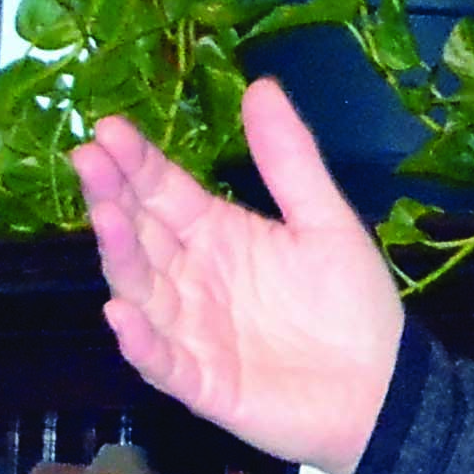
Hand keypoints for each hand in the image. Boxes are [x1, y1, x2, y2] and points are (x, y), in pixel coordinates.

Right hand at [69, 78, 405, 473]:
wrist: (384, 388)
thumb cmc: (352, 305)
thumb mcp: (326, 222)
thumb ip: (290, 161)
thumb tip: (261, 86)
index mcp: (217, 236)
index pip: (164, 193)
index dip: (136, 163)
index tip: (109, 128)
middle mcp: (191, 278)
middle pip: (141, 233)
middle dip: (112, 196)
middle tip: (89, 156)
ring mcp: (190, 331)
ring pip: (141, 289)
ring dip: (120, 255)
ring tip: (106, 217)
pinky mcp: (200, 381)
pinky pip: (161, 359)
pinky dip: (140, 339)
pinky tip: (123, 311)